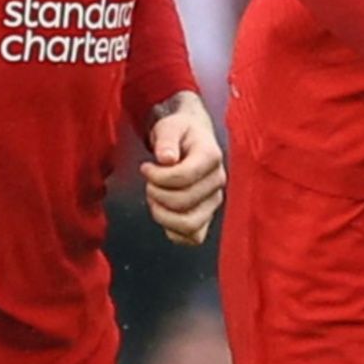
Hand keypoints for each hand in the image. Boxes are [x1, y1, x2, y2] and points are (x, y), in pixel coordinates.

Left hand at [140, 93, 226, 245]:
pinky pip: (193, 237)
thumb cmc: (179, 133)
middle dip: (156, 194)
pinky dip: (173, 231)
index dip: (157, 176)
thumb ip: (167, 139)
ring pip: (189, 224)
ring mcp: (214, 201)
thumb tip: (166, 158)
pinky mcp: (208, 216)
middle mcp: (217, 181)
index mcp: (211, 156)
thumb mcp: (170, 126)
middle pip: (183, 202)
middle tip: (148, 183)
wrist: (191, 139)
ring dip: (162, 215)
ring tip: (154, 199)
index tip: (145, 167)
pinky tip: (163, 212)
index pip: (183, 177)